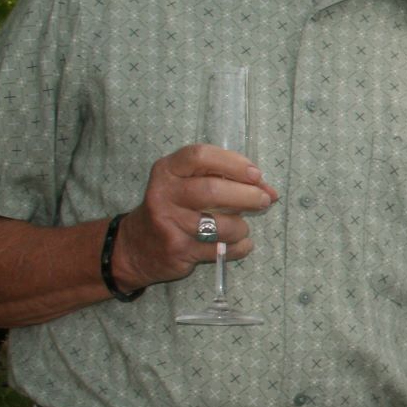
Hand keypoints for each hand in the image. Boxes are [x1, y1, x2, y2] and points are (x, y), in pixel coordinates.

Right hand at [111, 143, 277, 289]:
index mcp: (168, 170)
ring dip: (241, 227)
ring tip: (241, 227)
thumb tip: (270, 192)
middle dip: (247, 196)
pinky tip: (238, 244)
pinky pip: (221, 249)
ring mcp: (169, 223)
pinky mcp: (177, 250)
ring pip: (220, 224)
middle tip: (263, 201)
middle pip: (212, 191)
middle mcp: (164, 193)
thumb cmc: (176, 208)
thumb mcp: (192, 186)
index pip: (200, 156)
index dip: (233, 163)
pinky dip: (240, 247)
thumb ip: (228, 181)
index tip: (255, 174)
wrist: (136, 247)